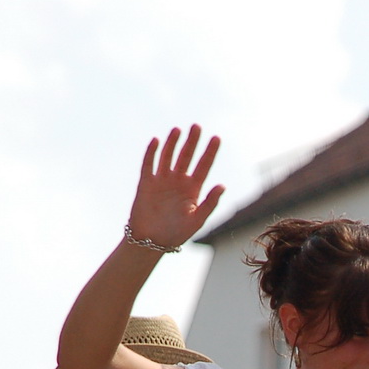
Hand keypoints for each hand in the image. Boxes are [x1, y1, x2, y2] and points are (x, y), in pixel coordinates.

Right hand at [126, 125, 225, 249]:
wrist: (151, 242)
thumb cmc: (176, 233)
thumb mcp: (196, 220)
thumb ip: (209, 203)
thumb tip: (222, 186)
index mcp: (193, 190)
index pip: (204, 166)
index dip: (210, 152)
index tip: (216, 138)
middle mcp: (178, 182)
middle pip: (186, 156)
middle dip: (192, 142)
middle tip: (197, 126)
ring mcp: (162, 181)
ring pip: (168, 156)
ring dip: (173, 143)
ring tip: (178, 130)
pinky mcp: (146, 183)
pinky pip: (149, 164)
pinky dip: (152, 153)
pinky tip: (156, 141)